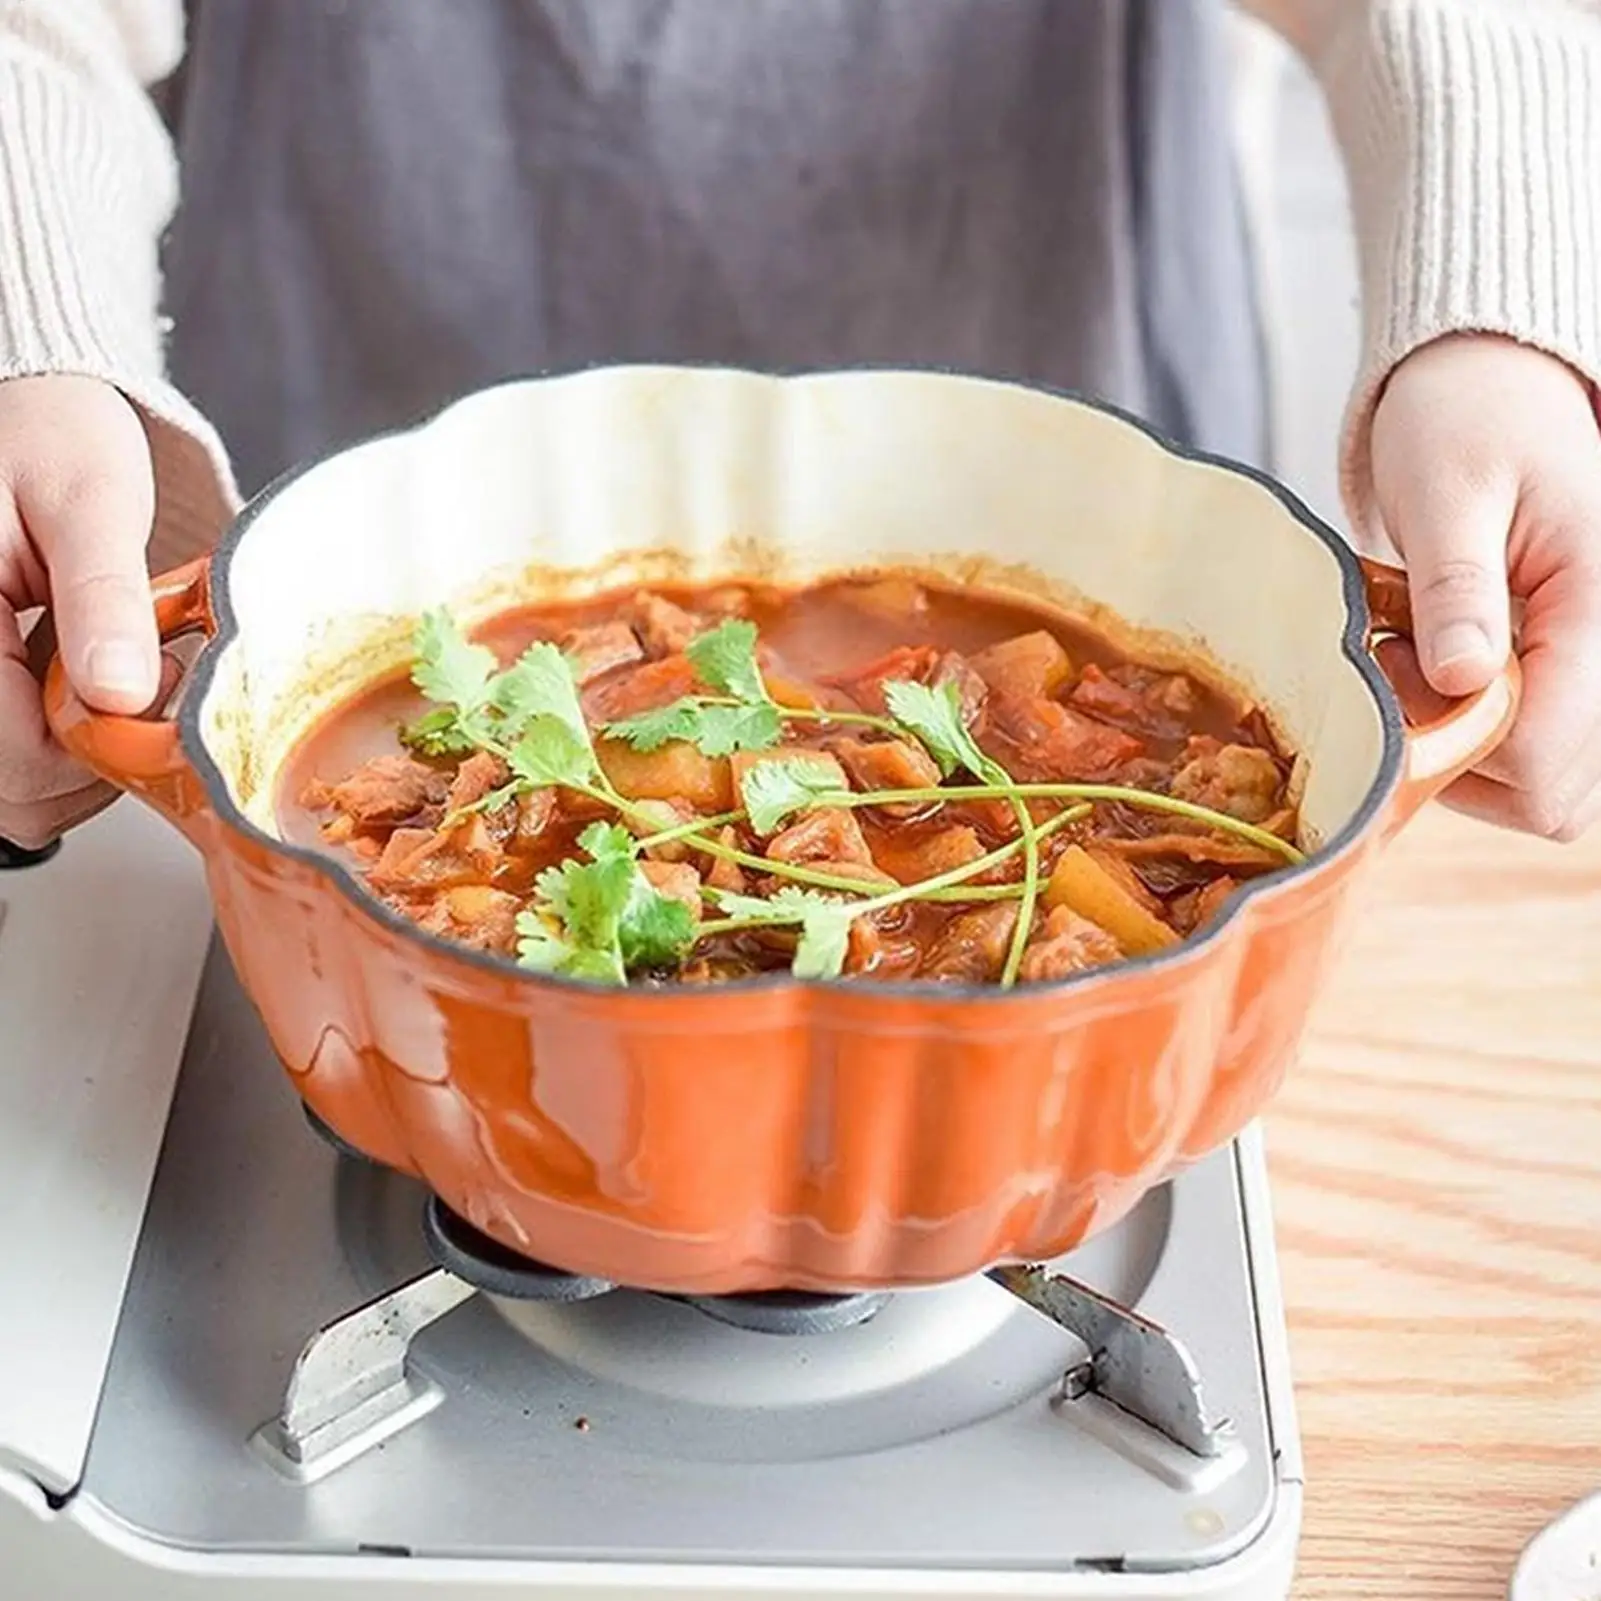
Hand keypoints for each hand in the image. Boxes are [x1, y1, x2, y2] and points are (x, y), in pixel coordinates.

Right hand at [0, 375, 157, 848]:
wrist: (22, 405)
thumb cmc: (47, 432)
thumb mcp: (90, 500)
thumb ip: (103, 599)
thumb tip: (122, 695)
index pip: (15, 755)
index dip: (96, 747)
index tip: (147, 687)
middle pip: (11, 792)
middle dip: (92, 763)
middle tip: (140, 683)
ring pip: (11, 795)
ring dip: (78, 765)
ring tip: (116, 681)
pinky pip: (8, 767)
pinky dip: (57, 751)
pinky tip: (85, 690)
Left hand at [1371, 333, 1600, 839]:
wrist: (1492, 386)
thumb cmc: (1468, 420)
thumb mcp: (1449, 489)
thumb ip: (1457, 587)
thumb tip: (1458, 678)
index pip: (1541, 754)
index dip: (1453, 743)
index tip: (1404, 667)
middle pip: (1545, 796)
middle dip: (1454, 756)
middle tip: (1404, 663)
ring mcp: (1595, 675)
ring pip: (1539, 792)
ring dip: (1458, 750)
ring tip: (1418, 656)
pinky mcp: (1571, 682)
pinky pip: (1529, 761)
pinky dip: (1470, 737)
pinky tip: (1437, 666)